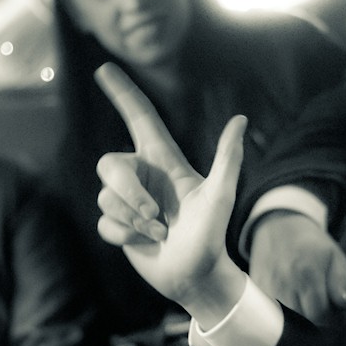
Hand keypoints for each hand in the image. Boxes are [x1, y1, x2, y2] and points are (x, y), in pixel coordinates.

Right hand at [95, 63, 246, 320]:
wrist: (197, 277)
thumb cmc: (213, 236)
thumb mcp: (221, 197)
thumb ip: (228, 159)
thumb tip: (241, 120)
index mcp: (165, 162)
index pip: (140, 119)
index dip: (123, 93)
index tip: (104, 68)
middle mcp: (143, 176)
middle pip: (109, 165)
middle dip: (128, 193)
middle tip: (158, 217)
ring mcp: (129, 201)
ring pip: (106, 197)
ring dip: (134, 220)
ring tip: (162, 233)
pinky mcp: (118, 225)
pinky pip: (104, 222)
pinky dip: (126, 236)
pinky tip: (146, 244)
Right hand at [249, 212, 345, 320]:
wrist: (278, 226)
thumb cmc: (311, 243)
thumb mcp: (334, 255)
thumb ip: (341, 281)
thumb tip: (345, 305)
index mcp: (309, 272)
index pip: (320, 314)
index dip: (330, 323)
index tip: (335, 321)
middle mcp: (286, 281)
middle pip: (301, 321)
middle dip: (315, 325)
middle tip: (322, 319)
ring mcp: (267, 286)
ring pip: (283, 322)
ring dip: (296, 324)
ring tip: (306, 313)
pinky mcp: (256, 290)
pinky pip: (268, 314)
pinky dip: (279, 318)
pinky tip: (289, 309)